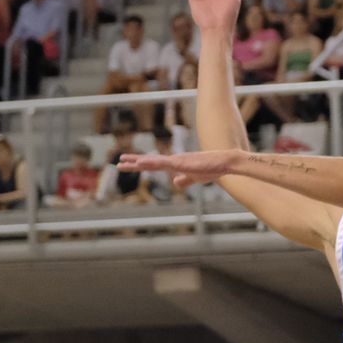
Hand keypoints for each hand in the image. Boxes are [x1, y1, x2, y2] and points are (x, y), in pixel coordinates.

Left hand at [118, 149, 238, 187]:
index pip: (154, 165)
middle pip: (150, 161)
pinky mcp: (181, 163)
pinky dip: (151, 163)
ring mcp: (177, 160)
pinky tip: (142, 163)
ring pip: (153, 161)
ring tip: (123, 161)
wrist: (224, 163)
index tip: (127, 165)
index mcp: (175, 164)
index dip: (140, 165)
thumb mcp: (195, 178)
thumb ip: (185, 180)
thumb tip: (174, 182)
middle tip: (118, 163)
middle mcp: (174, 160)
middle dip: (133, 162)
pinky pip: (163, 163)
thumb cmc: (212, 169)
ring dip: (138, 162)